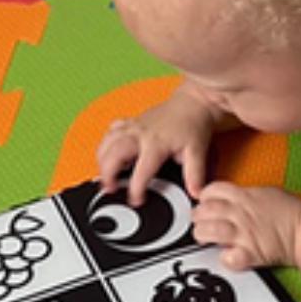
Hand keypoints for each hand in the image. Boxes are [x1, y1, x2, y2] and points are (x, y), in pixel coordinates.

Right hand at [96, 84, 225, 204]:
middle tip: (110, 188)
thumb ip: (195, 174)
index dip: (136, 189)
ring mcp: (134, 126)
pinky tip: (108, 153)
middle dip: (107, 173)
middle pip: (114, 154)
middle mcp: (140, 133)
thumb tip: (195, 192)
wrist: (193, 101)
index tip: (136, 200)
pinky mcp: (131, 121)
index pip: (141, 171)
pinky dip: (106, 143)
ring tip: (104, 175)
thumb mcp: (197, 151)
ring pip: (107, 141)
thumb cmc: (193, 124)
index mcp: (156, 143)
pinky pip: (111, 130)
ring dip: (102, 159)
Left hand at [192, 182, 300, 270]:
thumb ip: (247, 194)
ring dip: (202, 234)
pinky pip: (228, 258)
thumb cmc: (291, 212)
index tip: (204, 202)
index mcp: (245, 196)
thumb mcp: (267, 192)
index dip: (204, 197)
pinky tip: (226, 255)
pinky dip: (224, 258)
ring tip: (204, 236)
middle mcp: (240, 213)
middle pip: (206, 210)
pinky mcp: (250, 253)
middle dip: (198, 216)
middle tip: (199, 220)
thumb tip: (234, 196)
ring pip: (210, 231)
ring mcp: (244, 234)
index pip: (213, 190)